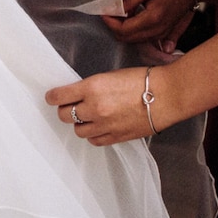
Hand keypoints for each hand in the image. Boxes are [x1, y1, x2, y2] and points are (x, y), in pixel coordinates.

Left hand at [47, 64, 176, 145]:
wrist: (166, 96)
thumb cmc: (141, 80)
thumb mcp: (110, 76)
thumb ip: (91, 86)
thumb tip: (76, 95)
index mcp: (92, 87)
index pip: (59, 96)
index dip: (52, 97)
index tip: (51, 97)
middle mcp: (95, 108)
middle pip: (64, 116)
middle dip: (64, 110)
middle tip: (69, 107)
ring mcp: (105, 125)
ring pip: (78, 131)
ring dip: (80, 124)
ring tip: (87, 117)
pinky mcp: (116, 137)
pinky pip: (94, 141)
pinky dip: (93, 134)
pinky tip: (99, 127)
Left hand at [106, 0, 198, 50]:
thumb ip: (129, 1)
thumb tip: (112, 9)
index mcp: (153, 19)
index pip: (124, 30)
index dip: (110, 22)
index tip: (104, 12)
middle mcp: (157, 31)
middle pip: (126, 38)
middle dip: (114, 27)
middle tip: (109, 13)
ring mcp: (161, 35)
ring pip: (133, 40)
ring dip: (122, 29)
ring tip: (120, 13)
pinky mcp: (162, 35)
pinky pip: (141, 38)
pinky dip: (132, 31)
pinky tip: (131, 17)